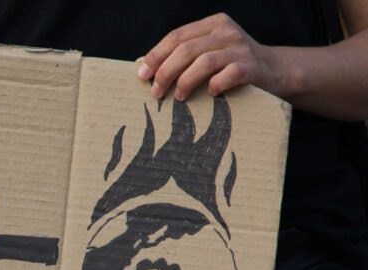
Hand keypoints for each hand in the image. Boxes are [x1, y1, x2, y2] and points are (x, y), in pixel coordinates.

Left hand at [137, 13, 281, 100]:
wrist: (275, 71)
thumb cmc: (232, 66)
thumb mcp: (208, 53)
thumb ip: (183, 56)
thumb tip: (145, 68)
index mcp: (212, 25)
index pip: (176, 36)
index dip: (156, 56)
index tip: (141, 75)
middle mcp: (226, 32)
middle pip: (186, 49)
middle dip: (166, 72)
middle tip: (156, 92)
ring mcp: (241, 48)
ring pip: (204, 61)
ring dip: (186, 82)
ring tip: (179, 97)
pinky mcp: (253, 66)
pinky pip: (230, 74)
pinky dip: (216, 84)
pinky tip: (210, 93)